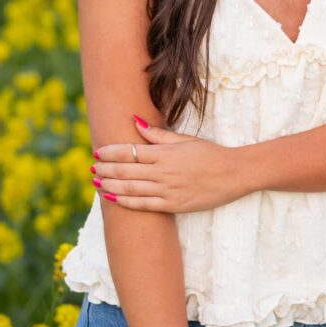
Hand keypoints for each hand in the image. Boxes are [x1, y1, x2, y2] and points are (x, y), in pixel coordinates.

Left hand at [91, 116, 242, 212]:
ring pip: (131, 189)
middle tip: (91, 168)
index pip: (130, 152)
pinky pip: (144, 205)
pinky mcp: (174, 205)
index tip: (97, 152)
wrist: (234, 174)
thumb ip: (158, 134)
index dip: (111, 152)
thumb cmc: (210, 154)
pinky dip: (126, 202)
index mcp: (165, 153)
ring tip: (96, 183)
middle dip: (105, 169)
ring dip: (110, 186)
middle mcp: (163, 172)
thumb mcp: (185, 140)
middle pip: (126, 171)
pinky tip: (114, 199)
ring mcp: (168, 190)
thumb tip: (135, 121)